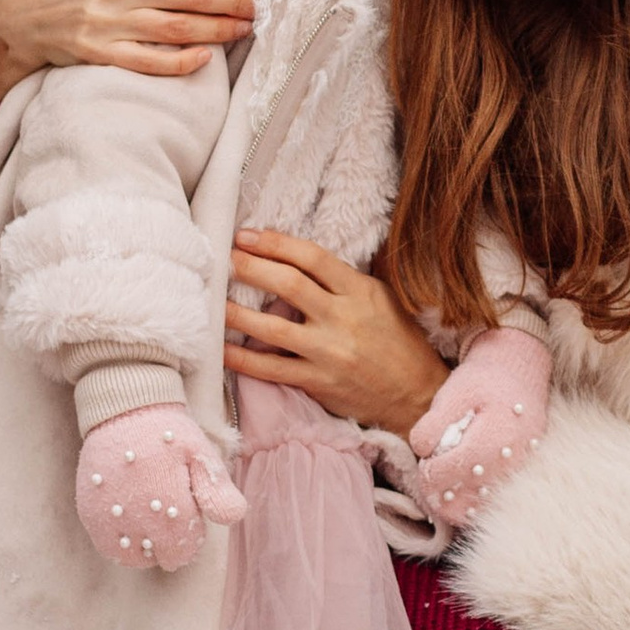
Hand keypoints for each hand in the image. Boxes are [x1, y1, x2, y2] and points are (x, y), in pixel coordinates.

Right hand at [0, 0, 255, 101]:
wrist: (19, 11)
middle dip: (237, 0)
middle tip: (264, 4)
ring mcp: (114, 22)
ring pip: (181, 29)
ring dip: (221, 31)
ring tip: (247, 27)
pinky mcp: (104, 52)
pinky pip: (151, 61)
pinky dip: (181, 62)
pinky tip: (206, 57)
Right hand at [75, 407, 246, 570]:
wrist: (124, 410)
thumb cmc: (168, 433)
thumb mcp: (201, 454)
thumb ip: (217, 489)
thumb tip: (234, 517)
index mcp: (172, 501)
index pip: (184, 548)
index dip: (190, 544)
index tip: (190, 529)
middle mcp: (140, 513)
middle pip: (161, 555)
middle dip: (171, 549)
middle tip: (172, 531)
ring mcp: (112, 514)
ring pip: (133, 556)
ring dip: (146, 551)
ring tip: (152, 535)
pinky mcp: (90, 511)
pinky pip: (107, 547)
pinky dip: (120, 548)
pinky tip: (130, 534)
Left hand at [228, 232, 444, 434]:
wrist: (416, 395)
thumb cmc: (398, 342)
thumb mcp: (381, 299)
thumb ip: (345, 281)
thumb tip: (300, 259)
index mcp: (360, 292)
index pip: (312, 258)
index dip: (275, 243)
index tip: (246, 235)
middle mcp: (343, 318)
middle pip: (289, 285)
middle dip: (250, 267)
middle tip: (224, 258)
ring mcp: (328, 352)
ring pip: (272, 328)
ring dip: (236, 313)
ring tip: (212, 300)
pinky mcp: (317, 382)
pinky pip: (270, 369)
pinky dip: (241, 359)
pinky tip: (220, 348)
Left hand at [408, 327, 552, 529]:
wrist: (520, 375)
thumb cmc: (484, 381)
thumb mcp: (455, 390)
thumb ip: (435, 421)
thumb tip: (421, 450)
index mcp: (494, 436)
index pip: (455, 469)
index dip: (431, 474)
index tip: (424, 465)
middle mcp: (511, 459)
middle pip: (468, 494)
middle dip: (440, 491)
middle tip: (428, 478)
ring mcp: (519, 470)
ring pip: (481, 505)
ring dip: (455, 503)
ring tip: (439, 489)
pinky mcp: (520, 475)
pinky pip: (494, 502)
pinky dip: (473, 504)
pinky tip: (458, 494)